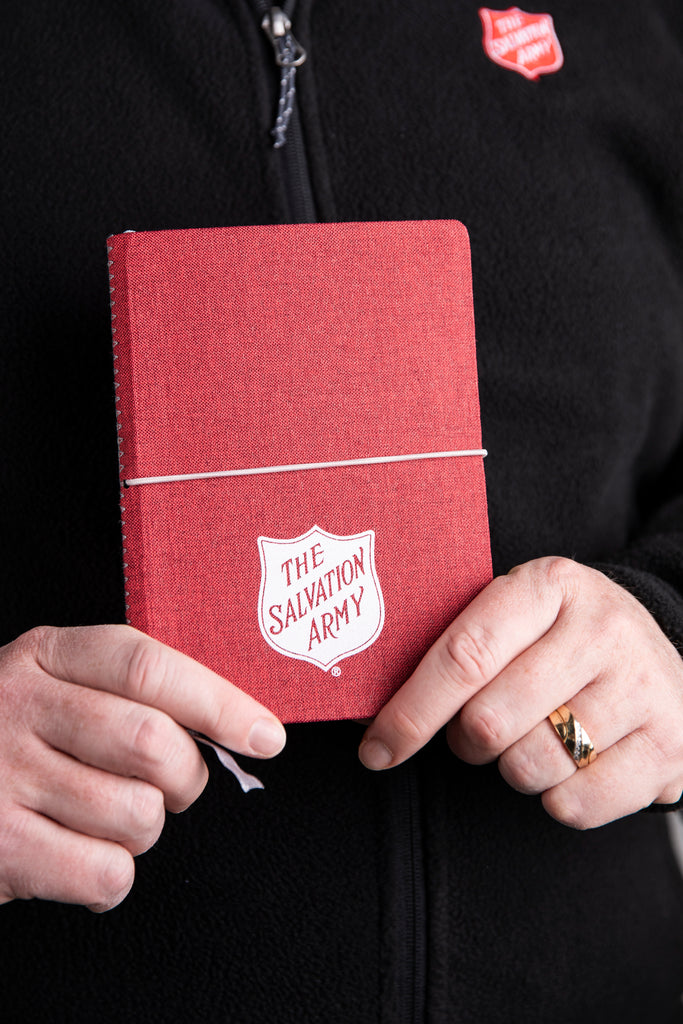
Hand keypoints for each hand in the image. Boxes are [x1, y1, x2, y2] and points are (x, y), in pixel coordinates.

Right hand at [0, 625, 285, 909]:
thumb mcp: (59, 686)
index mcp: (48, 655)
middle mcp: (21, 706)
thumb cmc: (16, 736)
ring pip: (137, 815)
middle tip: (169, 786)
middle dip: (185, 778)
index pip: (148, 666)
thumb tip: (238, 729)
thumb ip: (130, 693)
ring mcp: (3, 777)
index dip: (218, 702)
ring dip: (144, 831)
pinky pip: (105, 873)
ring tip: (106, 819)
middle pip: (154, 743)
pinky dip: (112, 877)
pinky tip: (82, 858)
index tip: (266, 736)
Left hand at [359, 557, 682, 827]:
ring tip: (533, 738)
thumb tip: (369, 716)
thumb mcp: (516, 616)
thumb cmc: (560, 639)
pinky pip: (575, 805)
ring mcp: (642, 686)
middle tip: (476, 733)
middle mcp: (602, 628)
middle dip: (464, 743)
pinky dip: (555, 800)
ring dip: (511, 770)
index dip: (411, 711)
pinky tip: (571, 765)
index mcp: (549, 585)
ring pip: (530, 767)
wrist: (659, 653)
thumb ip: (454, 648)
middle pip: (489, 721)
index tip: (377, 750)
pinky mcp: (669, 744)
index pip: (464, 655)